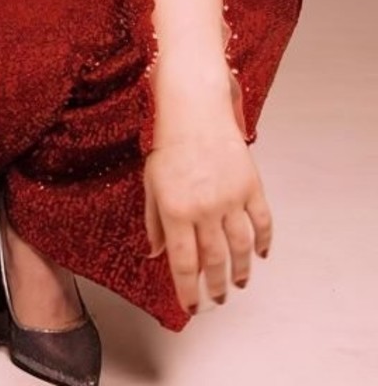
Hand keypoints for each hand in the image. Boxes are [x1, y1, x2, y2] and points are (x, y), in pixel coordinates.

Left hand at [143, 124, 272, 314]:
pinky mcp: (251, 185)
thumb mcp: (151, 183)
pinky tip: (262, 254)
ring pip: (241, 247)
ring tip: (238, 283)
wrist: (193, 109)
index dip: (188, 289)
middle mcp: (204, 207)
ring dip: (241, 270)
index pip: (184, 262)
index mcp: (175, 208)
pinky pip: (263, 222)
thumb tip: (156, 254)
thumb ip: (154, 221)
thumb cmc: (168, 145)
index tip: (192, 306)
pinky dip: (265, 241)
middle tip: (216, 297)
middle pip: (215, 260)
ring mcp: (230, 197)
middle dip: (216, 285)